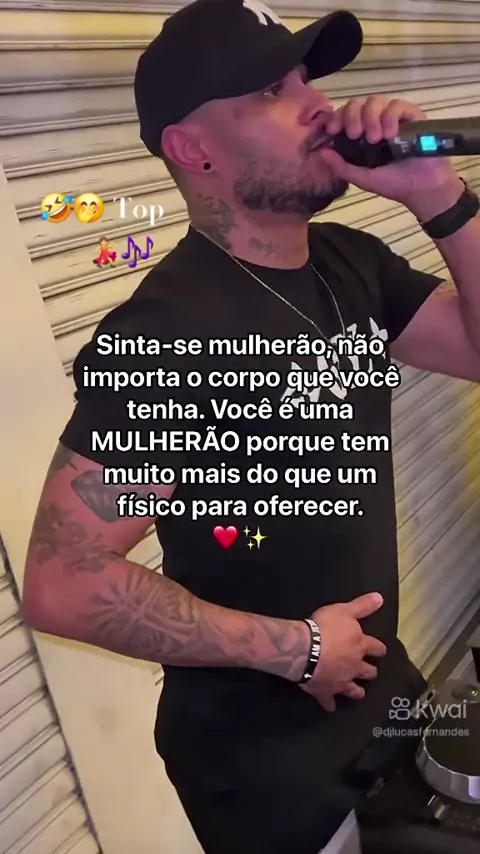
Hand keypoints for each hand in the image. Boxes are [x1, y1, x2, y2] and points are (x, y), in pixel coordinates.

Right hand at [301, 592, 386, 711]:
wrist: (305, 650)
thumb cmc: (324, 628)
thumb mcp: (344, 610)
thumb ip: (362, 606)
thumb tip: (380, 598)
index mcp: (360, 646)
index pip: (376, 648)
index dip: (379, 649)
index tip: (380, 651)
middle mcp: (354, 666)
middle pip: (368, 672)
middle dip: (370, 672)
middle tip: (370, 672)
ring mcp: (341, 681)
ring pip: (353, 690)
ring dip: (357, 691)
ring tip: (359, 693)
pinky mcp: (325, 691)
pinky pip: (329, 701)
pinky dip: (330, 704)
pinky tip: (331, 707)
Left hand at [319, 95, 460, 207]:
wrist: (422, 189)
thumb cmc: (394, 184)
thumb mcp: (363, 178)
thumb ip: (342, 167)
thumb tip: (321, 152)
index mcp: (363, 135)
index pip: (345, 115)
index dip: (336, 117)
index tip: (332, 129)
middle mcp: (376, 122)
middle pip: (358, 103)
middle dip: (352, 115)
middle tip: (355, 134)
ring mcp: (394, 118)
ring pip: (376, 101)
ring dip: (371, 117)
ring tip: (375, 138)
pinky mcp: (412, 116)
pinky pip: (397, 105)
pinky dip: (390, 117)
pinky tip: (390, 134)